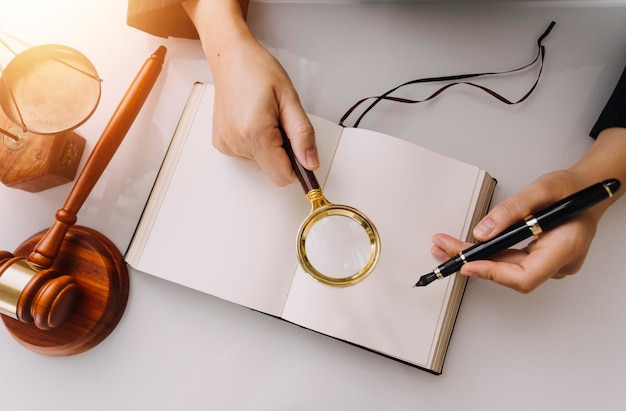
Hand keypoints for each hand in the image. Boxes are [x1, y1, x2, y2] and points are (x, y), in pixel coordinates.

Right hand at [182, 0, 318, 186]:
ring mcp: (227, 145)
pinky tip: (253, 122)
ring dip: (270, 149)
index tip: (304, 154)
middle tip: (282, 124)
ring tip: (266, 120)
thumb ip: (302, 135)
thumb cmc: (258, 71)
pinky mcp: (222, 144)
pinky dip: (257, 145)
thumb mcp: (290, 99)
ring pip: (262, 165)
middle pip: (273, 171)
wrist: (230, 58)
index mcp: (255, 133)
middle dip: (284, 154)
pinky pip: (249, 157)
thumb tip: (311, 162)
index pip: (283, 175)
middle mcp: (236, 142)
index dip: (298, 168)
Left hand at [431, 171, 601, 292]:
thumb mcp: (541, 190)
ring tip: (447, 246)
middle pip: (510, 274)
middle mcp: (559, 263)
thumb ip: (512, 211)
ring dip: (476, 258)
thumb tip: (482, 232)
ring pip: (507, 269)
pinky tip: (467, 247)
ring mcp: (550, 264)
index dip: (493, 273)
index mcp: (566, 248)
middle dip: (473, 262)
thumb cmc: (572, 189)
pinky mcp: (540, 259)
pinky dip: (487, 254)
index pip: (525, 276)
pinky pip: (510, 261)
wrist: (589, 188)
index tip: (467, 264)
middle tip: (444, 248)